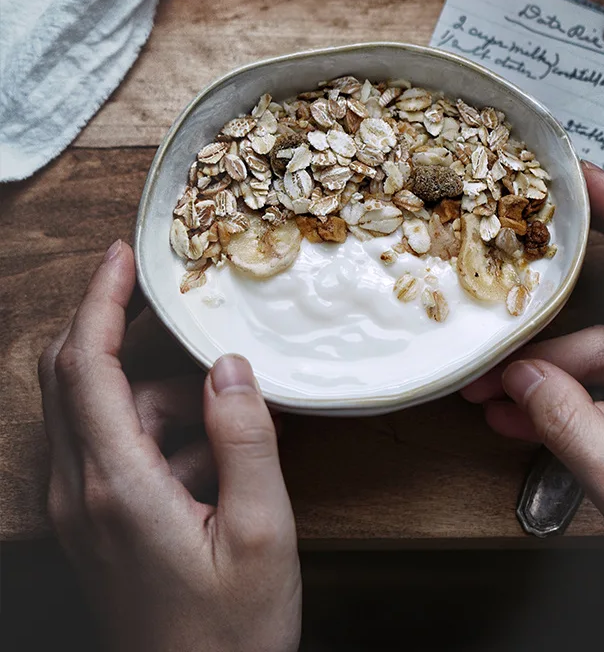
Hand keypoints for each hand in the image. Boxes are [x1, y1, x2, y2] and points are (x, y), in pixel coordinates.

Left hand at [38, 241, 300, 651]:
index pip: (85, 366)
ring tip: (225, 445)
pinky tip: (208, 475)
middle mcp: (78, 491)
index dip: (101, 301)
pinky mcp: (92, 523)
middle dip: (122, 334)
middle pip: (73, 376)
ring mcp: (78, 510)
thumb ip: (246, 439)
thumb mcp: (263, 532)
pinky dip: (156, 435)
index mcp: (115, 486)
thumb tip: (227, 365)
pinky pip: (112, 447)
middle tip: (187, 326)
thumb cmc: (231, 632)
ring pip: (100, 412)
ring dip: (159, 400)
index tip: (123, 257)